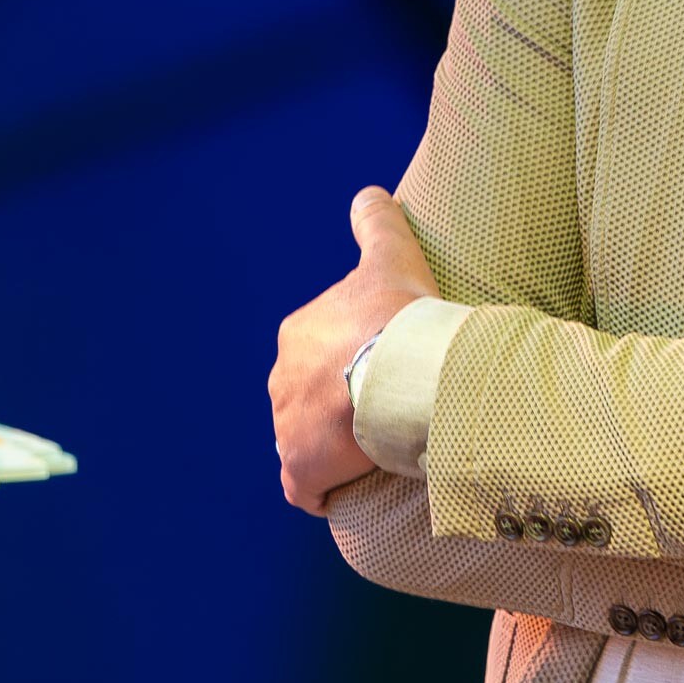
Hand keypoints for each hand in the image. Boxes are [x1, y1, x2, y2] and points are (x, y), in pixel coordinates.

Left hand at [269, 186, 440, 516]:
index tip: (387, 367)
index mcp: (300, 333)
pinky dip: (321, 489)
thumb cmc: (398, 313)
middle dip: (338, 405)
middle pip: (310, 396)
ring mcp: (288, 428)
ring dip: (334, 447)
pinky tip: (349, 487)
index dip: (353, 361)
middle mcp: (283, 380)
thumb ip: (377, 222)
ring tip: (378, 447)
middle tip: (387, 408)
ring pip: (307, 440)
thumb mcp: (391, 254)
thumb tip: (370, 193)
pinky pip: (304, 488)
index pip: (321, 352)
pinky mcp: (300, 469)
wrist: (401, 371)